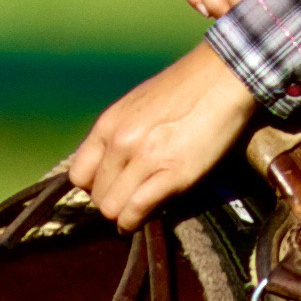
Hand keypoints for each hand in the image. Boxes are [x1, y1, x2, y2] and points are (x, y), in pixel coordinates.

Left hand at [64, 42, 260, 229]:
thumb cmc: (185, 90)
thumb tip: (113, 165)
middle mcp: (121, 141)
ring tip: (135, 214)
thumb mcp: (138, 106)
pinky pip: (138, 210)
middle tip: (128, 202)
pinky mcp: (173, 173)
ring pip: (112, 208)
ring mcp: (145, 158)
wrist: (222, 77)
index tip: (108, 189)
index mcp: (109, 124)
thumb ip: (120, 133)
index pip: (78, 174)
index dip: (92, 187)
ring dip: (123, 216)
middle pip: (96, 195)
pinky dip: (136, 222)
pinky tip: (141, 221)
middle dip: (110, 204)